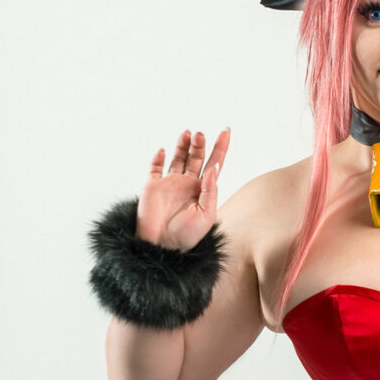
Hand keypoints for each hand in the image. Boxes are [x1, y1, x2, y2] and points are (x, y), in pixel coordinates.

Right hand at [136, 127, 230, 249]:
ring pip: (177, 157)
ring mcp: (169, 183)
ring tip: (188, 134)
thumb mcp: (206, 215)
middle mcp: (187, 184)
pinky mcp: (152, 186)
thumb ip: (210, 191)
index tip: (226, 131)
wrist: (162, 247)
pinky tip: (163, 151)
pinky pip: (155, 167)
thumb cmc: (187, 236)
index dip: (220, 148)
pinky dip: (158, 158)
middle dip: (199, 144)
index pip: (214, 164)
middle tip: (201, 135)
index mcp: (202, 190)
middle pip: (196, 157)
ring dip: (182, 145)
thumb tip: (212, 168)